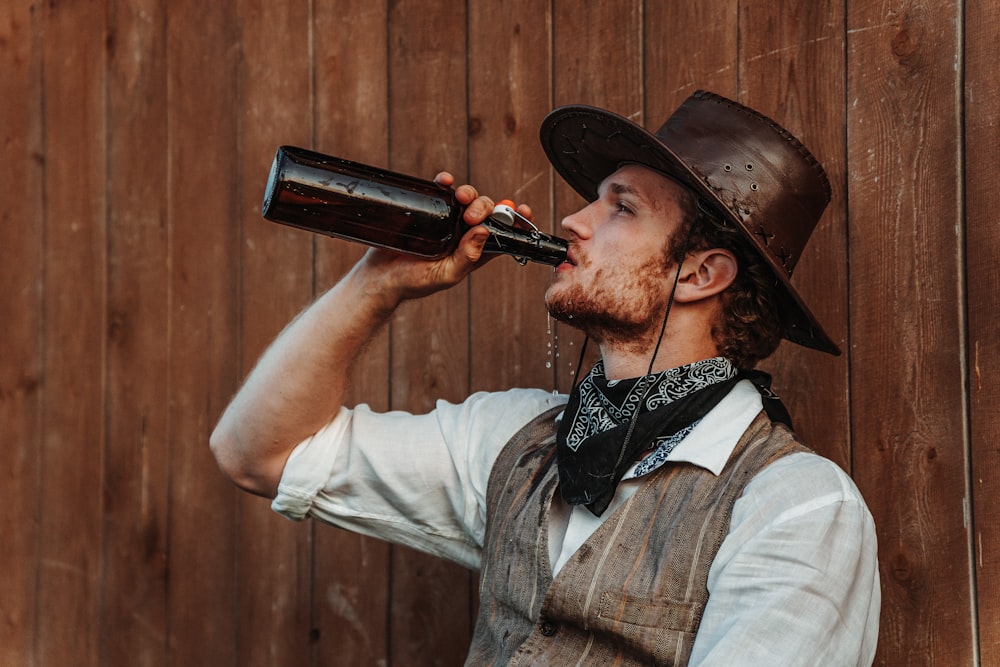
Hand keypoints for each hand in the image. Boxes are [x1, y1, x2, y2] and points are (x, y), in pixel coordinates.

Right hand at [355, 172, 529, 302]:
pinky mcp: (428, 209)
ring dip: (470, 193)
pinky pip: (441, 190)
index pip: (503, 234)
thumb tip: (485, 232)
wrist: (378, 277)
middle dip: (487, 208)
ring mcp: (446, 220)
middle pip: (487, 211)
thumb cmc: (413, 282)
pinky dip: (446, 182)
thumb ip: (468, 257)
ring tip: (460, 198)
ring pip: (468, 198)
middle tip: (472, 216)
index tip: (523, 209)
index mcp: (474, 251)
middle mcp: (463, 234)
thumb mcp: (446, 275)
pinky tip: (446, 181)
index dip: (516, 221)